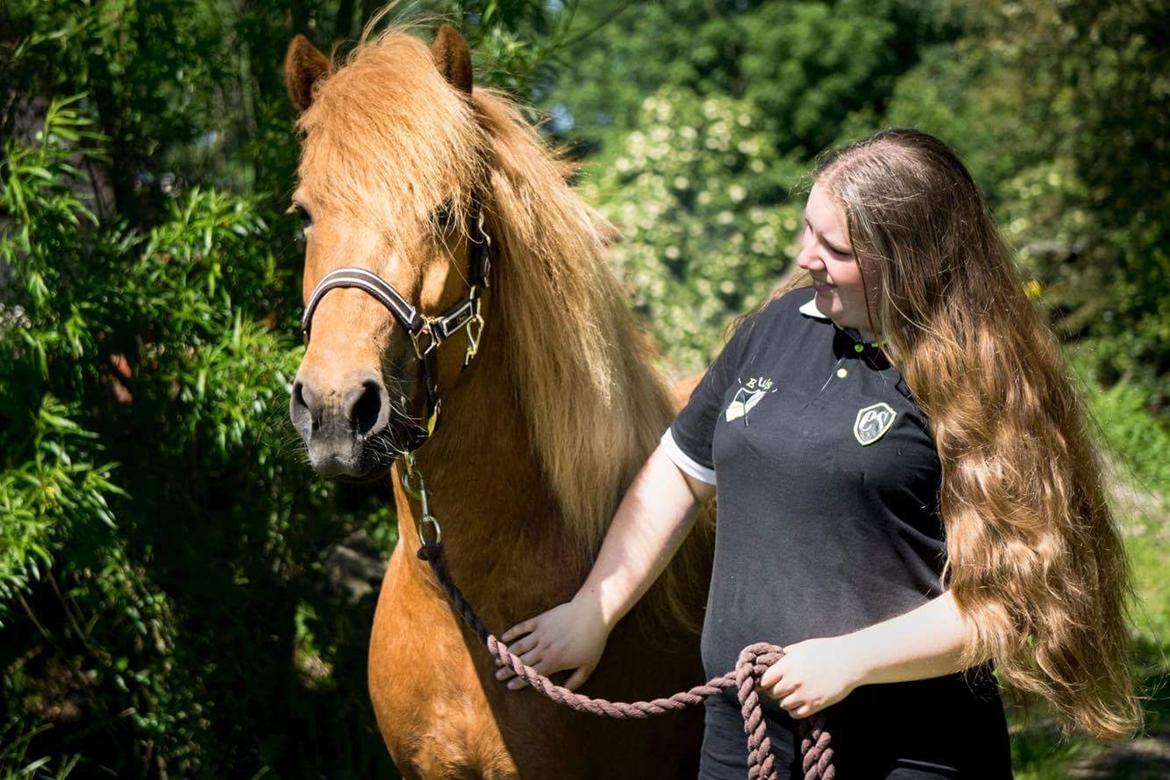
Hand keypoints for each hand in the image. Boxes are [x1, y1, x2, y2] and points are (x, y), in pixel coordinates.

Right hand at [495, 598, 610, 691]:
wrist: (593, 614)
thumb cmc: (593, 641)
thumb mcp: (588, 665)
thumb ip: (576, 681)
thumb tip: (566, 692)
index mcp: (554, 662)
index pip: (533, 675)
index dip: (520, 681)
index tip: (509, 686)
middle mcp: (543, 649)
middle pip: (521, 662)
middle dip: (508, 670)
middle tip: (497, 676)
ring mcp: (541, 634)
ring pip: (518, 646)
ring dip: (506, 654)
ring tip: (497, 660)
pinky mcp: (540, 620)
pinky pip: (522, 627)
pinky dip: (512, 633)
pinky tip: (504, 638)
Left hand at [758, 636, 867, 718]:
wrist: (850, 661)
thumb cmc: (828, 650)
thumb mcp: (805, 647)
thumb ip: (789, 653)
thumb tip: (779, 656)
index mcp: (787, 665)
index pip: (765, 680)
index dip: (766, 682)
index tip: (770, 682)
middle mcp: (792, 681)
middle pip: (773, 693)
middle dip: (776, 691)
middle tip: (784, 688)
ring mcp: (803, 694)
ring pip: (783, 705)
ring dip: (786, 701)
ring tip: (794, 695)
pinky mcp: (815, 705)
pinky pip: (796, 714)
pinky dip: (795, 711)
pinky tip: (801, 703)